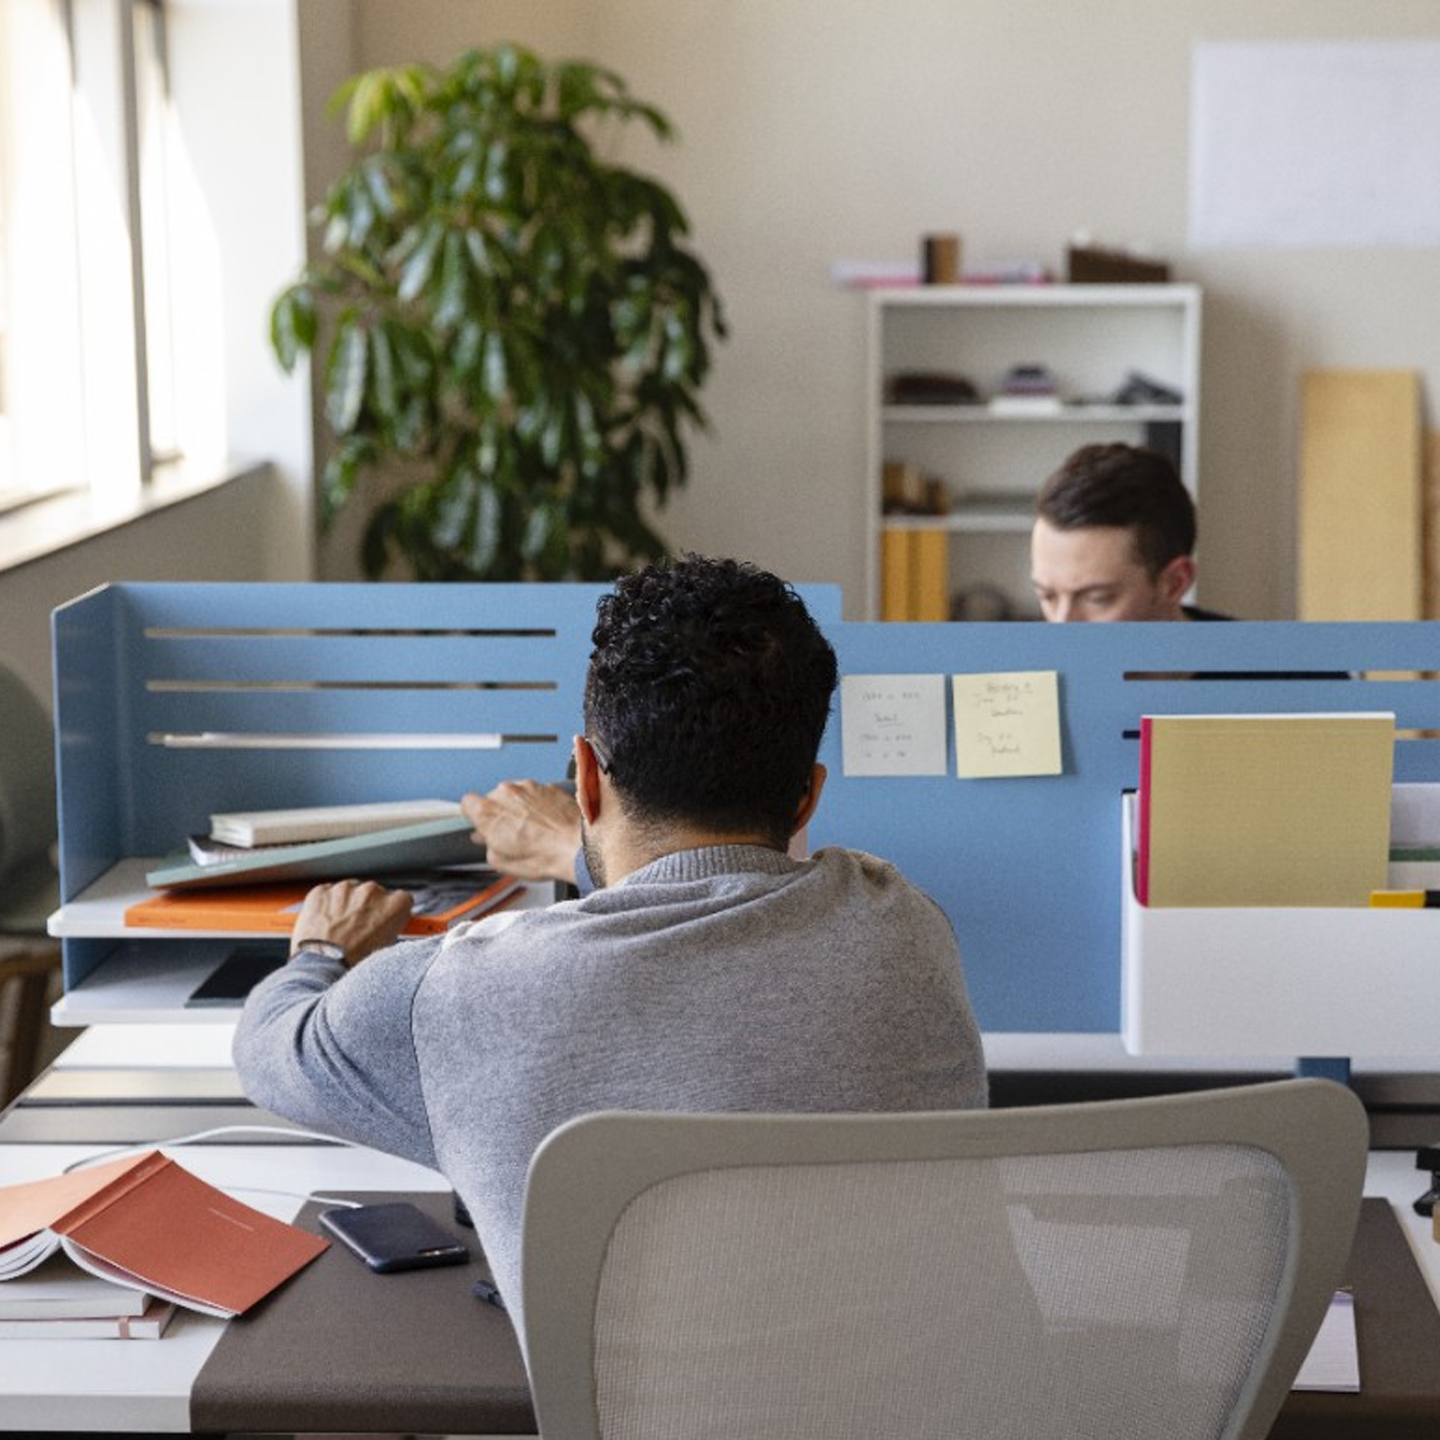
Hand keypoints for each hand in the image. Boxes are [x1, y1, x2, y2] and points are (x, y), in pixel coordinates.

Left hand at [290, 879, 412, 966]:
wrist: (322, 969)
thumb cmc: (353, 964)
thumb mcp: (387, 948)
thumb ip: (390, 926)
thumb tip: (385, 922)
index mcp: (395, 904)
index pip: (400, 899)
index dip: (390, 912)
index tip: (383, 920)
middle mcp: (372, 891)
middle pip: (373, 893)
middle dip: (366, 908)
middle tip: (358, 930)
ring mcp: (345, 889)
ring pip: (348, 892)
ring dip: (346, 905)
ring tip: (338, 930)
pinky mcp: (321, 891)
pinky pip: (326, 893)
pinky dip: (325, 905)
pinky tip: (325, 924)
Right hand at [461, 780, 580, 883]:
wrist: (578, 846)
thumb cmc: (544, 856)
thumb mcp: (502, 862)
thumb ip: (487, 845)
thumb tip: (485, 839)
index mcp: (487, 811)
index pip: (467, 803)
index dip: (474, 815)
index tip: (481, 825)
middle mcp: (505, 792)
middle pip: (493, 798)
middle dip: (499, 814)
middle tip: (510, 834)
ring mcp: (528, 787)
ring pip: (515, 795)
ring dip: (520, 808)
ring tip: (533, 830)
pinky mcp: (548, 786)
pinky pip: (536, 794)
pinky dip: (539, 805)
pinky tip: (547, 823)